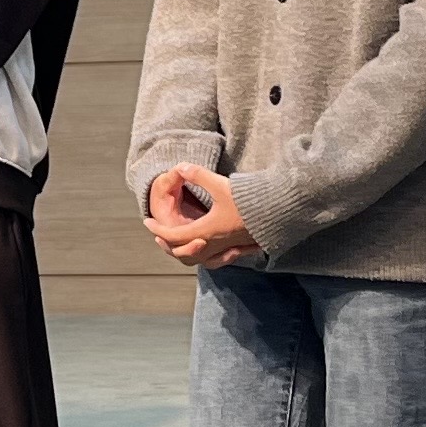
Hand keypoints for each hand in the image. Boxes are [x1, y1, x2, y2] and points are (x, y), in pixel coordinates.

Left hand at [144, 168, 258, 268]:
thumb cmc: (249, 201)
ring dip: (186, 252)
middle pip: (183, 253)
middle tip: (158, 235)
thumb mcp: (220, 185)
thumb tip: (180, 166)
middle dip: (168, 244)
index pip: (173, 236)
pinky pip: (219, 259)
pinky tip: (208, 249)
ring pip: (200, 259)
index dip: (157, 229)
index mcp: (205, 231)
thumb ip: (198, 175)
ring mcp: (227, 248)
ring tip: (179, 242)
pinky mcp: (239, 247)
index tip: (147, 222)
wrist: (278, 213)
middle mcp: (214, 244)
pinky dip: (208, 257)